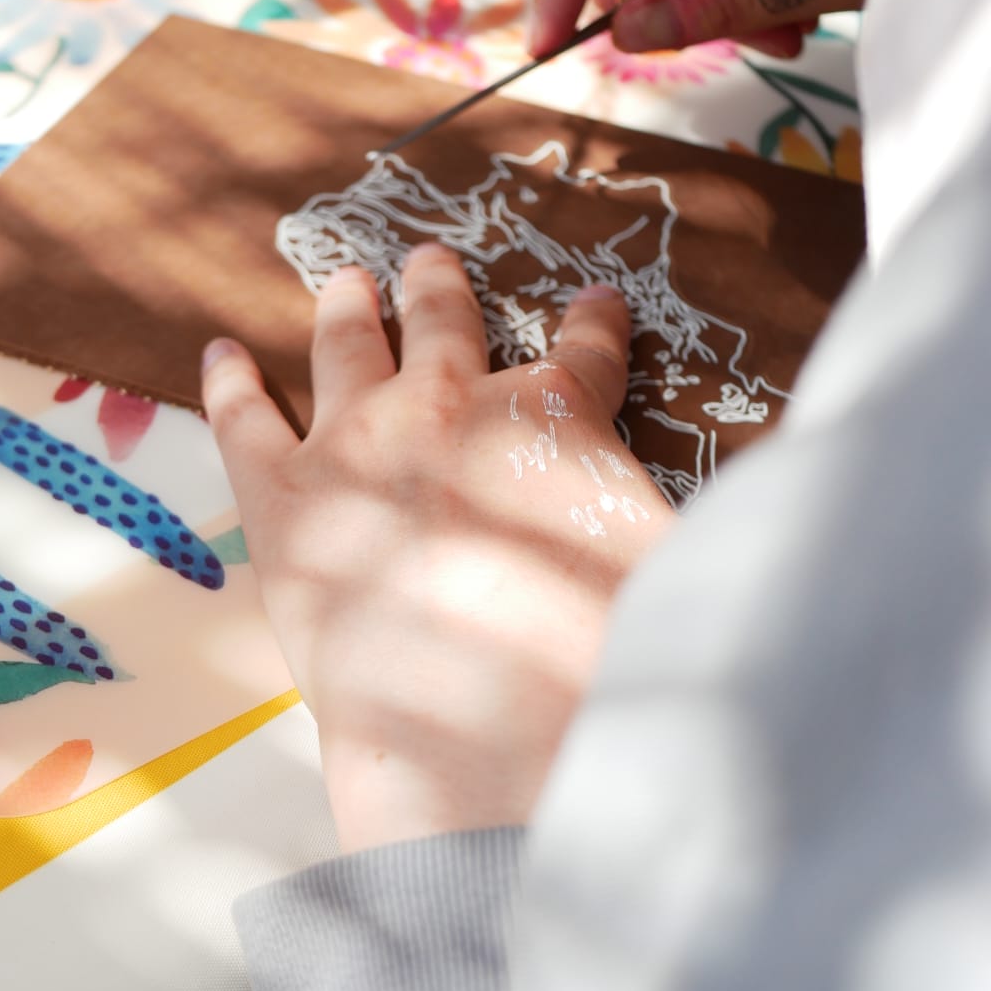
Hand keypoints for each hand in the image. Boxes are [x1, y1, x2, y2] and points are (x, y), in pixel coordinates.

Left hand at [201, 247, 672, 852]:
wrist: (483, 729)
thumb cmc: (593, 653)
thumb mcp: (678, 560)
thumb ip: (694, 507)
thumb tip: (771, 483)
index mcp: (553, 413)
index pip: (587, 350)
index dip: (596, 323)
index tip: (596, 302)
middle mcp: (451, 402)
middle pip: (446, 322)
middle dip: (441, 287)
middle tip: (430, 261)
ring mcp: (358, 438)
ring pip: (348, 345)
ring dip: (349, 307)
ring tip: (345, 281)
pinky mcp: (283, 495)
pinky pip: (245, 415)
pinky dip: (229, 379)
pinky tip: (219, 349)